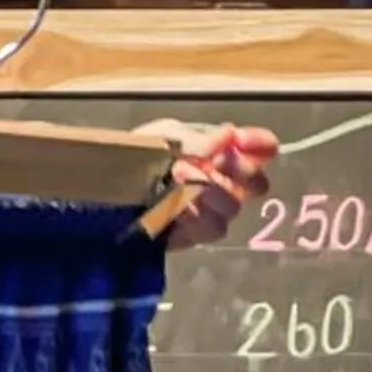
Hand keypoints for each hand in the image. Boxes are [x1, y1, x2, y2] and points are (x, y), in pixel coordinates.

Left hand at [142, 119, 279, 249]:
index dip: (260, 145)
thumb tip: (229, 136)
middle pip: (256, 181)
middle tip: (217, 162)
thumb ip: (199, 138)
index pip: (260, 148)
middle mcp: (224, 181)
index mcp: (220, 151)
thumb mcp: (166, 136)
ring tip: (179, 177)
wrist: (111, 190)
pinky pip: (213, 227)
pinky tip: (178, 206)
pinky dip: (196, 215)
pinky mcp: (197, 235)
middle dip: (240, 170)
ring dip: (208, 190)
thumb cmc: (139, 157)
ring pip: (233, 206)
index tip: (250, 142)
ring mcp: (213, 211)